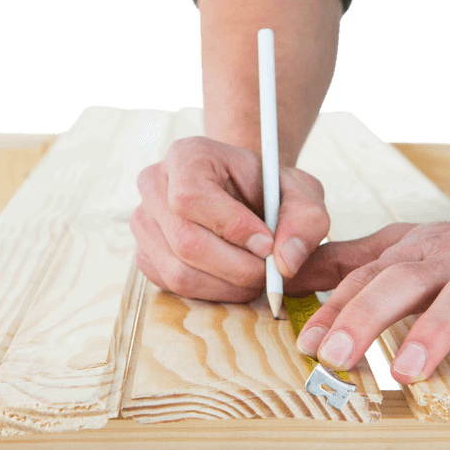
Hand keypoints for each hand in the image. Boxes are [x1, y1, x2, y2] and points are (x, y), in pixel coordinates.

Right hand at [131, 136, 329, 301]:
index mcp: (186, 156)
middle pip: (185, 241)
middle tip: (268, 273)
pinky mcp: (145, 255)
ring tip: (256, 277)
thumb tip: (286, 262)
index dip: (232, 228)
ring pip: (179, 272)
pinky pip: (174, 287)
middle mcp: (154, 185)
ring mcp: (143, 222)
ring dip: (227, 286)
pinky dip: (212, 292)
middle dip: (236, 267)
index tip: (267, 245)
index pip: (191, 198)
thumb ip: (305, 220)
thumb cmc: (269, 191)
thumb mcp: (300, 193)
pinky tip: (234, 279)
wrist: (244, 196)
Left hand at [286, 206, 449, 383]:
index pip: (367, 279)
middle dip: (366, 316)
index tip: (305, 345)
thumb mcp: (410, 249)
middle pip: (404, 282)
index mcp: (419, 256)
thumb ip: (351, 264)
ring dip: (435, 331)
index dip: (334, 310)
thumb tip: (288, 277)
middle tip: (334, 356)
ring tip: (406, 371)